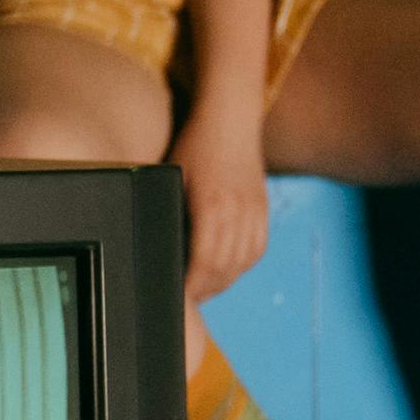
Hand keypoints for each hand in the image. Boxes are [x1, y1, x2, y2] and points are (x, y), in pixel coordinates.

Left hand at [166, 104, 270, 302]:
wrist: (229, 120)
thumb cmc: (192, 147)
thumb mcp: (171, 177)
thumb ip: (169, 212)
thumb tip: (157, 246)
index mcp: (211, 206)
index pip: (204, 261)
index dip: (192, 285)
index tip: (179, 296)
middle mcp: (237, 211)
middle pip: (225, 266)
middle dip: (206, 289)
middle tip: (189, 299)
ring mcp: (254, 209)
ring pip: (244, 260)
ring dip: (225, 280)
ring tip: (206, 288)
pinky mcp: (262, 207)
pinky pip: (258, 247)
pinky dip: (243, 264)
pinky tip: (228, 269)